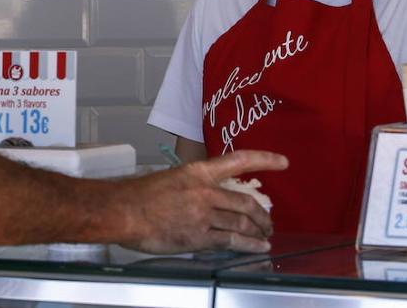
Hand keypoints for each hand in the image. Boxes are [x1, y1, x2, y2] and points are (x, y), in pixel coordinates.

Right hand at [120, 150, 286, 253]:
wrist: (123, 211)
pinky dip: (249, 245)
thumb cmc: (138, 195)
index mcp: (197, 171)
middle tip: (268, 221)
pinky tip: (257, 247)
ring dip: (258, 231)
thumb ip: (192, 187)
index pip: (238, 161)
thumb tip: (207, 198)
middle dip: (262, 214)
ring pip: (242, 223)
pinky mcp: (199, 236)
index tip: (283, 162)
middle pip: (245, 202)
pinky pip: (232, 241)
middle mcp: (205, 191)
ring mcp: (203, 214)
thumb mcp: (170, 179)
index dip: (264, 159)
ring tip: (264, 236)